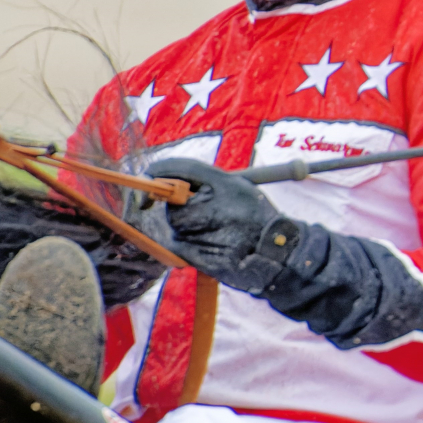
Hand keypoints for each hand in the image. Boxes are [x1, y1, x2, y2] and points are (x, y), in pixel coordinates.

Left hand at [148, 159, 302, 294]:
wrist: (273, 252)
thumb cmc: (256, 217)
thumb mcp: (239, 187)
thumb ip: (208, 181)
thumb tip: (169, 178)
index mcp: (225, 184)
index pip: (181, 168)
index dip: (160, 169)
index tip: (149, 174)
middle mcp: (211, 206)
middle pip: (174, 201)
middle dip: (180, 206)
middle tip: (205, 212)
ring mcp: (202, 232)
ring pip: (176, 224)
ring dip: (186, 226)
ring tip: (215, 230)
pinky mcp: (195, 254)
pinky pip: (177, 243)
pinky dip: (186, 243)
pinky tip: (210, 243)